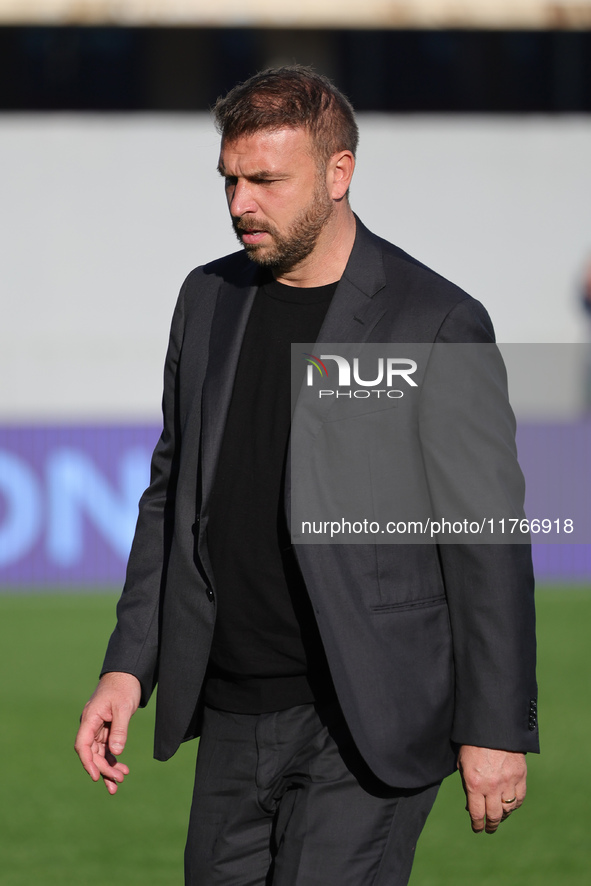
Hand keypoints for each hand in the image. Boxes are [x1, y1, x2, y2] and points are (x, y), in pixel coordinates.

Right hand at [74, 672, 141, 794]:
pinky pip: (106, 748)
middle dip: (104, 768)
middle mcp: (91, 724)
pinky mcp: (106, 728)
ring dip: (108, 767)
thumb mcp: (123, 707)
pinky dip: (113, 758)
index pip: (83, 745)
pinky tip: (122, 769)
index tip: (96, 776)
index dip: (88, 762)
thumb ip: (119, 729)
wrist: (127, 674)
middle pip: (92, 752)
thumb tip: (116, 752)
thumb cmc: (124, 687)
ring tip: (120, 780)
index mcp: (90, 718)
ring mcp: (98, 727)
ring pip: (99, 753)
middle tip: (119, 780)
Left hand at [457, 745, 526, 833]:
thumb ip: (466, 784)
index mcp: (474, 783)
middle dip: (491, 825)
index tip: (477, 829)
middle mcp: (492, 786)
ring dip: (503, 816)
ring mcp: (508, 781)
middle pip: (494, 815)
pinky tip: (510, 805)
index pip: (477, 813)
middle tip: (489, 828)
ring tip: (499, 817)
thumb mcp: (463, 763)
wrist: (493, 726)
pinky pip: (520, 797)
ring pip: (508, 809)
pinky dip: (515, 804)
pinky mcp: (520, 776)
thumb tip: (471, 806)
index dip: (477, 825)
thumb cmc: (473, 743)